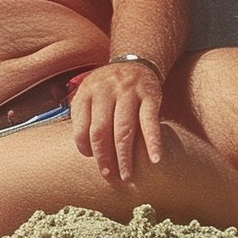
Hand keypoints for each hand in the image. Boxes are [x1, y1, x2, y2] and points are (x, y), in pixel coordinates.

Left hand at [70, 61, 167, 183]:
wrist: (135, 61)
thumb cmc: (108, 88)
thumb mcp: (89, 94)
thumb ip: (83, 117)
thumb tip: (86, 150)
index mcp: (87, 93)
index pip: (82, 128)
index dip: (85, 148)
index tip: (92, 160)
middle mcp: (106, 91)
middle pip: (101, 131)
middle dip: (104, 158)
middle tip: (109, 176)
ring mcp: (128, 93)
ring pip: (124, 130)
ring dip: (126, 156)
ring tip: (127, 175)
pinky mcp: (150, 96)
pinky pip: (150, 122)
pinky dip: (153, 142)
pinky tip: (155, 159)